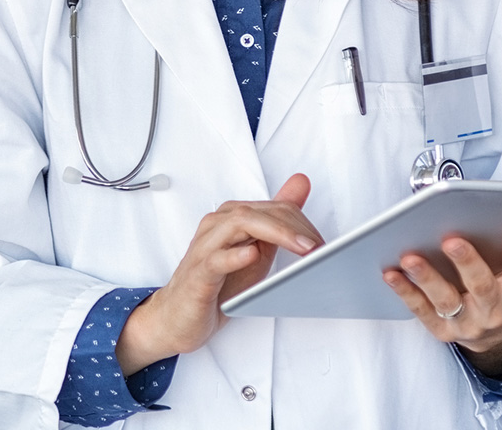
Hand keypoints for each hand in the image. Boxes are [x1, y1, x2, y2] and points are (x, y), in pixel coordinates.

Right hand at [115, 173, 321, 375]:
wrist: (177, 318)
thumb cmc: (218, 284)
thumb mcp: (256, 250)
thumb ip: (278, 220)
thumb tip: (302, 182)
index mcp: (233, 217)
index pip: (274, 208)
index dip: (303, 224)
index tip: (324, 244)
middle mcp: (218, 224)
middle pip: (259, 212)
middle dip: (294, 227)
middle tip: (318, 246)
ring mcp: (206, 246)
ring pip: (239, 224)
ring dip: (275, 233)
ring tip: (301, 248)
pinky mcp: (198, 273)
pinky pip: (216, 259)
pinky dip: (235, 255)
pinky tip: (252, 255)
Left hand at [382, 223, 501, 373]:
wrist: (497, 336)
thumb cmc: (501, 287)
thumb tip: (493, 212)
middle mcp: (495, 311)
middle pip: (481, 287)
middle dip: (467, 262)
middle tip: (452, 240)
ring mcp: (469, 323)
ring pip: (447, 300)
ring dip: (427, 277)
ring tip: (410, 257)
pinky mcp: (444, 331)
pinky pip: (423, 311)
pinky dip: (406, 291)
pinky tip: (392, 273)